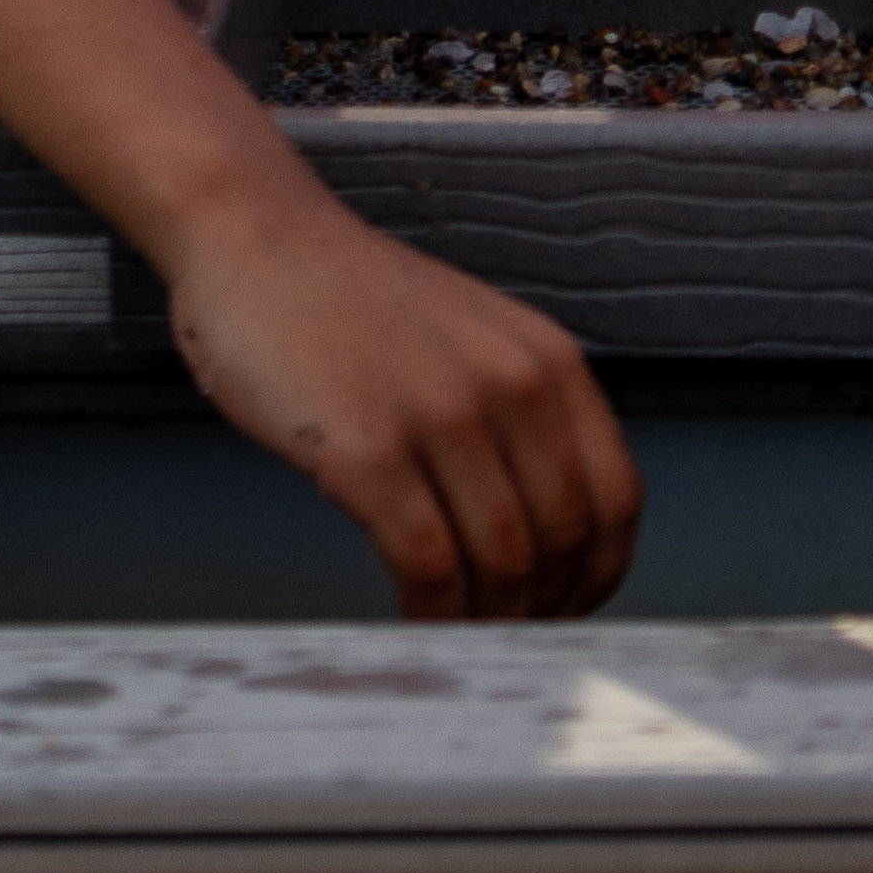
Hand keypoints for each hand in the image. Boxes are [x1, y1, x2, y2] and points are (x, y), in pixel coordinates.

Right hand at [164, 172, 640, 619]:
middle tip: (510, 638)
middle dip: (543, 609)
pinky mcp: (368, 450)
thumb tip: (555, 531)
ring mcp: (440, 416)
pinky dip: (434, 615)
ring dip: (490, 620)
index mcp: (546, 358)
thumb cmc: (355, 298)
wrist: (256, 234)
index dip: (600, 574)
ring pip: (504, 562)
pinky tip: (417, 621)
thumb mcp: (475, 334)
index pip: (616, 499)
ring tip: (464, 637)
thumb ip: (522, 411)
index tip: (569, 610)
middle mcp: (510, 384)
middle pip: (563, 541)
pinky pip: (428, 566)